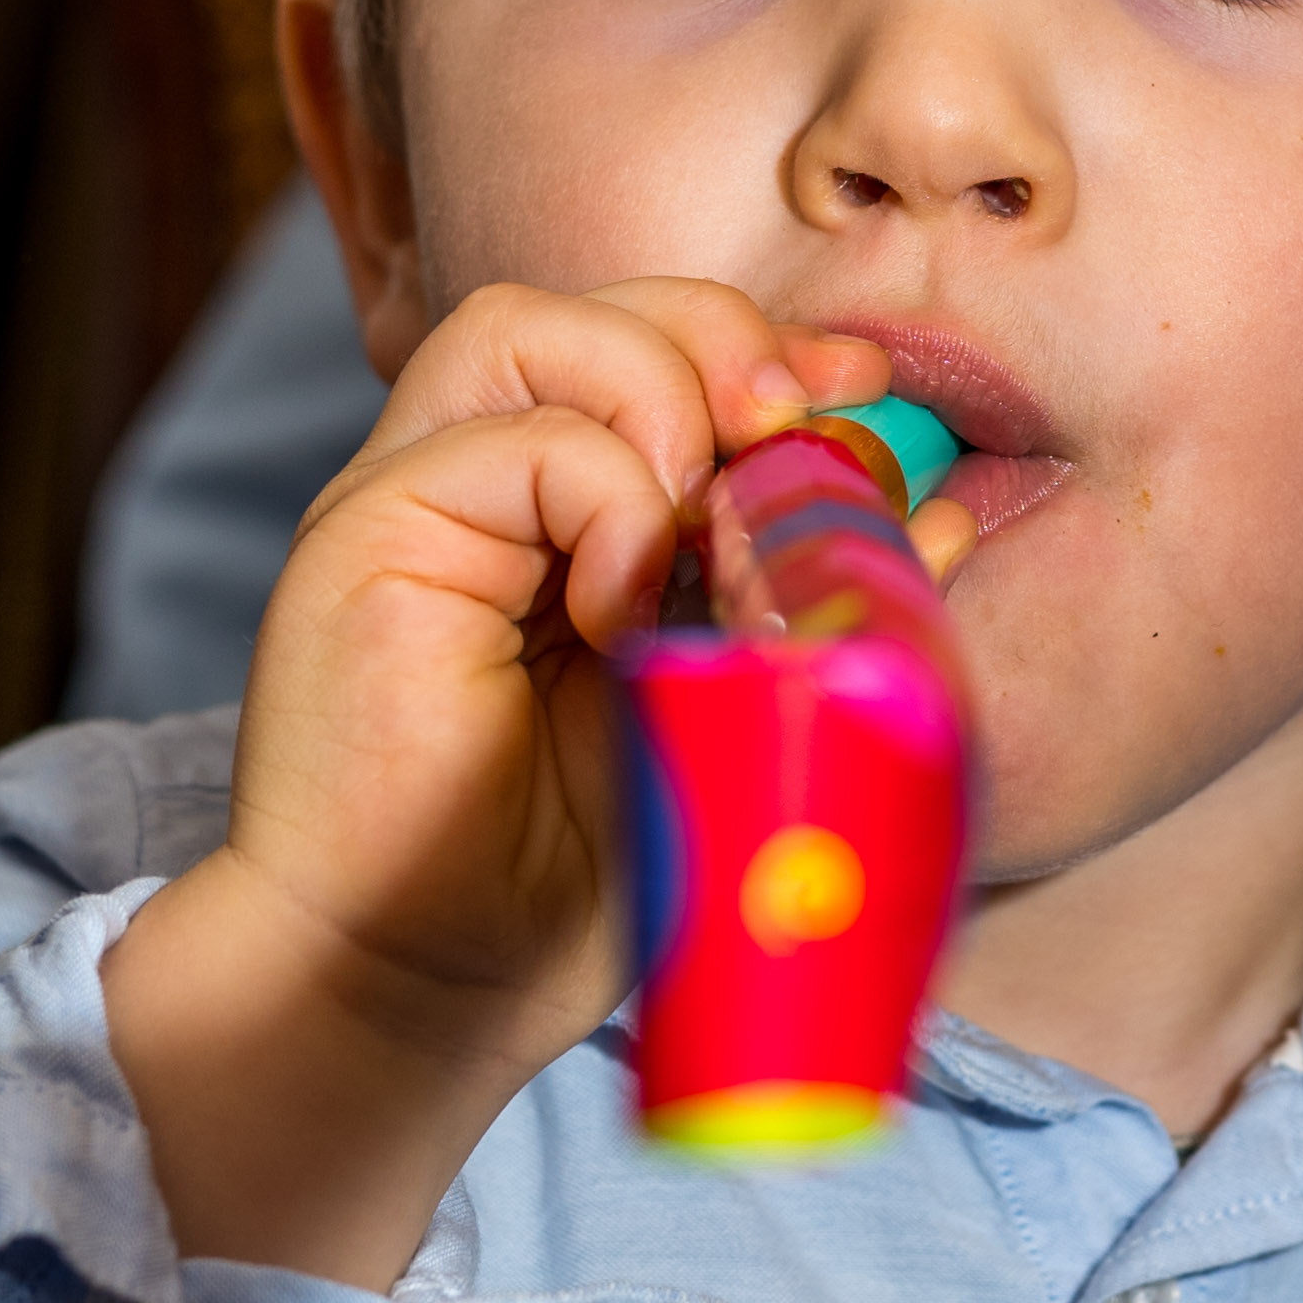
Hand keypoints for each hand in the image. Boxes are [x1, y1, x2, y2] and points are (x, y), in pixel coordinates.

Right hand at [100, 284, 955, 1286]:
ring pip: (529, 328)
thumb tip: (943, 506)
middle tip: (797, 433)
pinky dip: (602, 498)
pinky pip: (507, 441)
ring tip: (698, 533)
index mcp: (557, 517)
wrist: (414, 994)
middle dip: (724, 343)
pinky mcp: (360, 536)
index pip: (657, 350)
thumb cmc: (561, 885)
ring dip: (655, 398)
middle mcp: (474, 488)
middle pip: (597, 308)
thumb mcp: (729, 719)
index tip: (863, 397)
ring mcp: (410, 502)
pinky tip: (625, 607)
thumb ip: (814, 604)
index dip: (766, 350)